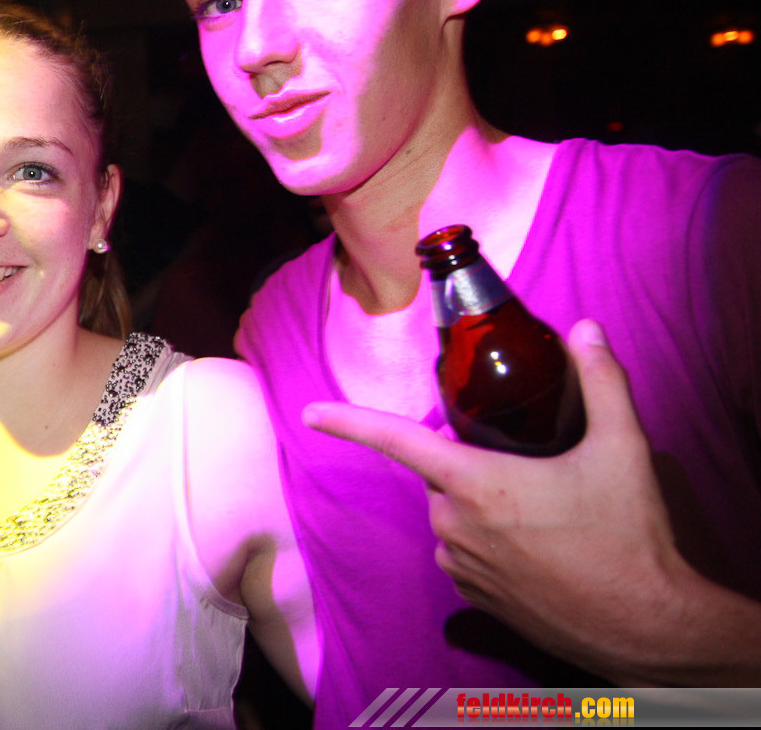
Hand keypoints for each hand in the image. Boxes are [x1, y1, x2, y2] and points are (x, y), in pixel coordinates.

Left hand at [302, 319, 692, 680]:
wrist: (645, 628)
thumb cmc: (629, 539)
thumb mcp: (623, 450)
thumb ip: (601, 381)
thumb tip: (586, 329)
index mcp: (476, 484)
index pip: (398, 442)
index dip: (350, 423)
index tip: (312, 413)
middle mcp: (455, 524)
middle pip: (440, 472)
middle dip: (470, 460)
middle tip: (529, 465)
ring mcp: (460, 565)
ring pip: (451, 511)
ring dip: (481, 502)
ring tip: (544, 511)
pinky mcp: (473, 597)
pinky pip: (462, 550)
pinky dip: (487, 538)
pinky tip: (536, 544)